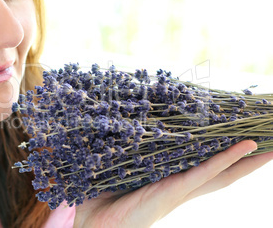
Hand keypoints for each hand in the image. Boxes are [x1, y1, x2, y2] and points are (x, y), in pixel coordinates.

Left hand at [73, 140, 272, 227]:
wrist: (93, 223)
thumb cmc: (102, 197)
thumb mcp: (121, 171)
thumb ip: (127, 156)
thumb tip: (122, 130)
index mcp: (171, 183)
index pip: (204, 168)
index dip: (225, 156)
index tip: (242, 140)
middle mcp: (181, 187)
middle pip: (223, 173)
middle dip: (247, 160)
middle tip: (267, 143)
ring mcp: (180, 189)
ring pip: (222, 173)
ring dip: (248, 159)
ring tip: (269, 145)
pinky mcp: (174, 190)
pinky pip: (205, 172)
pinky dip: (227, 159)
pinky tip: (246, 146)